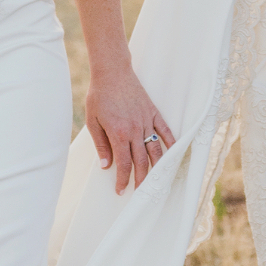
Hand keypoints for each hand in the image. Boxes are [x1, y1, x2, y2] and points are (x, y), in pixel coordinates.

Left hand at [84, 65, 176, 192]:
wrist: (112, 72)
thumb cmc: (99, 95)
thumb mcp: (92, 121)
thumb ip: (101, 145)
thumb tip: (106, 166)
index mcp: (119, 133)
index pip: (124, 164)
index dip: (123, 180)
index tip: (121, 191)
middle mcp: (135, 130)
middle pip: (142, 162)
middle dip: (140, 180)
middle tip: (138, 193)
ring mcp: (146, 121)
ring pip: (155, 150)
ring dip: (156, 168)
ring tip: (154, 182)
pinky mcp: (153, 112)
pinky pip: (165, 131)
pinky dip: (171, 144)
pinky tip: (172, 156)